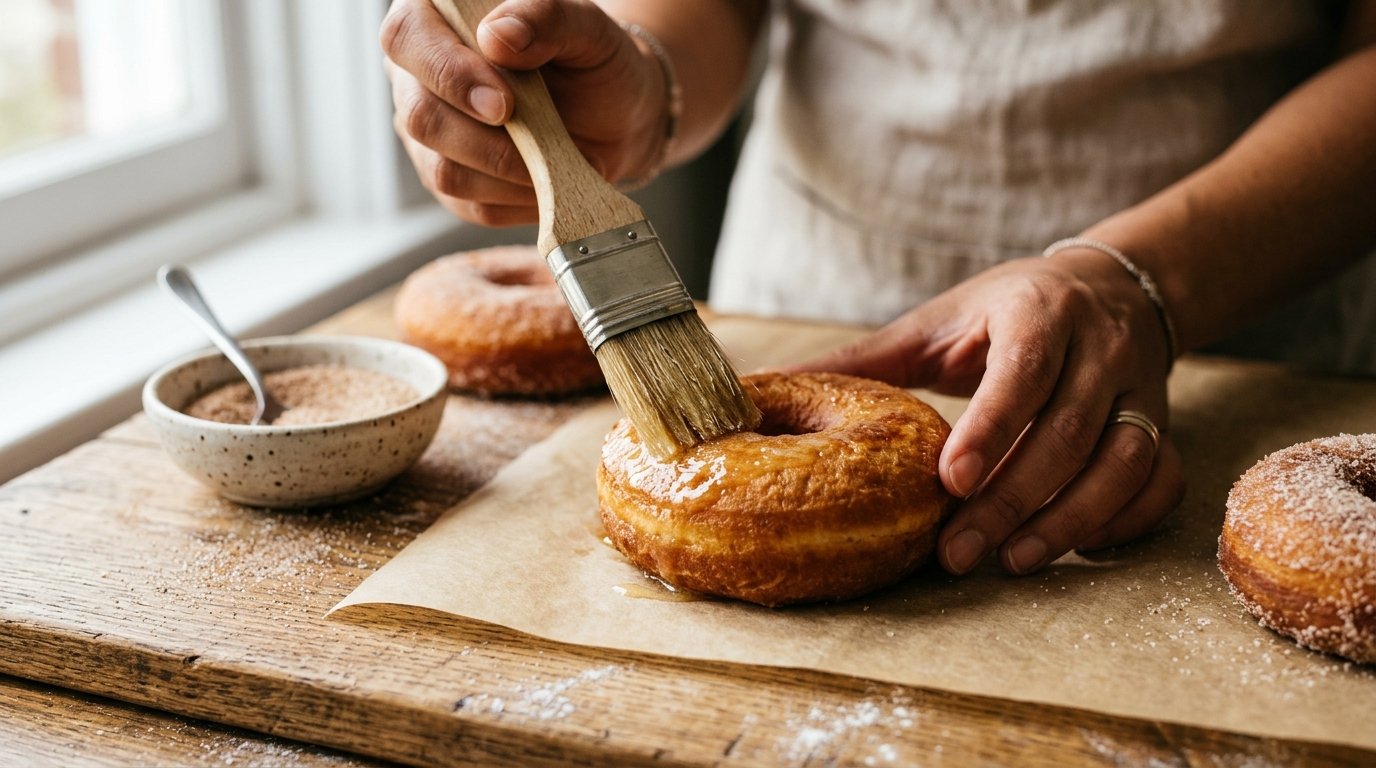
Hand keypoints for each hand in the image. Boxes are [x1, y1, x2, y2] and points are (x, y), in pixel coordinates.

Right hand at [380, 0, 667, 225]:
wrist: (615, 117)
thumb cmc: (592, 62)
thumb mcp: (586, 28)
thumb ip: (544, 17)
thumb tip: (496, 36)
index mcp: (436, 18)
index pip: (407, 37)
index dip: (449, 73)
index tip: (505, 103)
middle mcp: (419, 77)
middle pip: (420, 115)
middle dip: (483, 138)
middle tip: (540, 138)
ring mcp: (430, 135)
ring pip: (444, 170)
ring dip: (510, 172)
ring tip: (558, 155)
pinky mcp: (449, 182)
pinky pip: (472, 204)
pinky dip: (520, 196)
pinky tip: (548, 176)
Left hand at [785, 250, 1185, 574]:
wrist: (1111, 286)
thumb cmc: (1005, 310)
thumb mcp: (936, 321)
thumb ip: (865, 358)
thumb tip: (767, 385)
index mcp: (1037, 312)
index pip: (1023, 372)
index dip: (991, 428)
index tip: (949, 481)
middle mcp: (1099, 347)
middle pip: (1068, 432)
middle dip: (1013, 499)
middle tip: (959, 553)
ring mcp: (1140, 388)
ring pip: (1123, 462)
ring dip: (1070, 518)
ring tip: (1012, 560)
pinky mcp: (1162, 423)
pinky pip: (1161, 478)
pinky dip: (1127, 519)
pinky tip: (1077, 546)